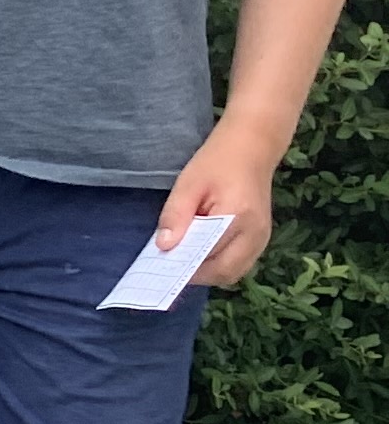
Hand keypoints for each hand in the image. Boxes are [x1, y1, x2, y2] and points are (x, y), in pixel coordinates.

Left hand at [155, 123, 281, 291]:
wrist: (251, 149)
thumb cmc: (217, 163)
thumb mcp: (188, 184)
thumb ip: (175, 216)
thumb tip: (163, 247)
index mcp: (238, 217)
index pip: (210, 256)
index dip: (184, 266)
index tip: (160, 267)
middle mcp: (256, 234)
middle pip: (225, 272)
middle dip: (196, 274)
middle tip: (169, 264)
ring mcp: (263, 239)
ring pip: (233, 273)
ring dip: (207, 272)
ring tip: (183, 257)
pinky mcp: (261, 239)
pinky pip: (239, 264)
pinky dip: (218, 264)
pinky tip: (199, 252)